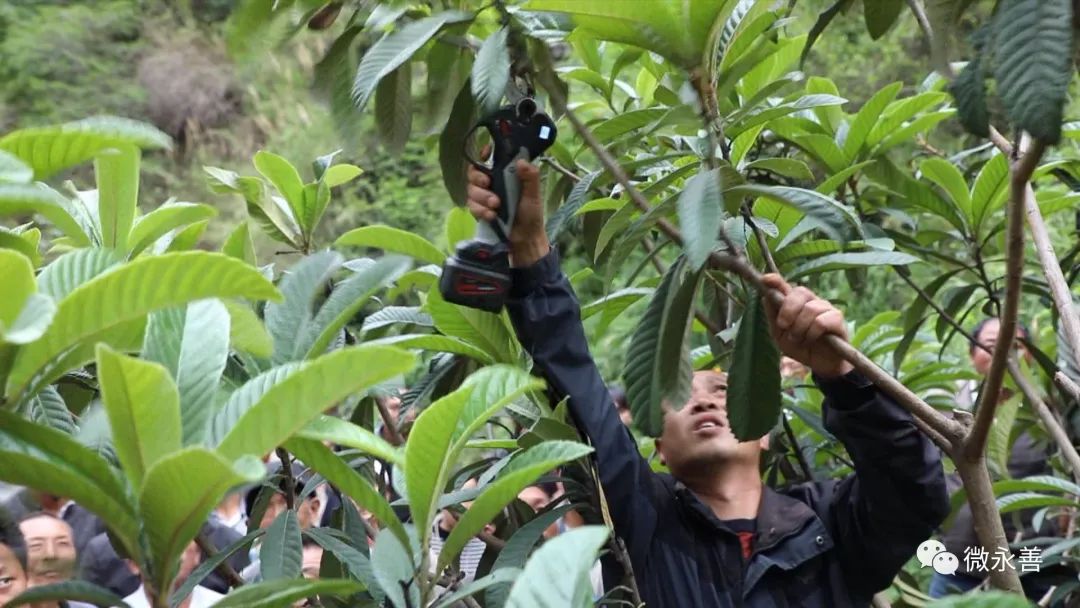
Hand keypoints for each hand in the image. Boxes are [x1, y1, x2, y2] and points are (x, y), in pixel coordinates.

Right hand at [466, 146, 548, 266]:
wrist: (525, 239)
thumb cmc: (531, 214)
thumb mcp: (534, 194)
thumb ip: (530, 177)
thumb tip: (521, 161)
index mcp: (506, 174)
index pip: (490, 158)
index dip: (484, 154)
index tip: (486, 155)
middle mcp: (493, 183)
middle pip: (474, 172)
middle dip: (478, 178)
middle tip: (487, 184)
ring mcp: (484, 196)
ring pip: (471, 190)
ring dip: (482, 197)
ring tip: (496, 206)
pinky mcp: (480, 210)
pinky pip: (472, 206)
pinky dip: (480, 210)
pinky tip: (491, 216)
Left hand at [761, 274, 853, 378]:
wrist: (820, 365)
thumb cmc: (799, 347)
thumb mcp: (780, 335)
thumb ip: (773, 316)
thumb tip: (766, 297)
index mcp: (795, 303)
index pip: (785, 286)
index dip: (776, 280)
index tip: (766, 279)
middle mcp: (811, 301)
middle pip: (800, 291)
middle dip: (788, 309)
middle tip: (783, 326)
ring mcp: (826, 308)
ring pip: (810, 309)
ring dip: (799, 328)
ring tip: (799, 340)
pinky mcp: (837, 319)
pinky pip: (821, 321)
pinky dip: (812, 333)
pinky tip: (811, 340)